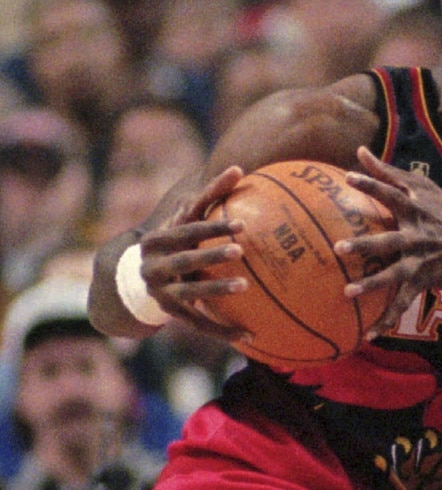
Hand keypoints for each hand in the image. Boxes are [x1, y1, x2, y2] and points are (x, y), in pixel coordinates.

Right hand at [137, 166, 251, 341]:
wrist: (130, 280)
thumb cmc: (171, 240)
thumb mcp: (181, 220)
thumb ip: (208, 197)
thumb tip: (240, 167)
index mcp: (158, 240)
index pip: (188, 229)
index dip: (213, 227)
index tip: (242, 224)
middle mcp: (155, 266)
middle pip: (186, 260)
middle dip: (211, 255)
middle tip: (240, 250)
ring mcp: (161, 291)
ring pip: (192, 293)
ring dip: (217, 290)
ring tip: (245, 285)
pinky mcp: (170, 313)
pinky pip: (199, 323)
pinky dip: (223, 330)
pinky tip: (250, 336)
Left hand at [337, 147, 441, 338]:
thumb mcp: (425, 188)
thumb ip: (390, 171)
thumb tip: (359, 151)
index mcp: (416, 211)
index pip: (392, 194)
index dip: (373, 184)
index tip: (349, 176)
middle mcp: (417, 236)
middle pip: (388, 240)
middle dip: (366, 245)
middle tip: (339, 248)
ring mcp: (420, 261)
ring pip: (394, 275)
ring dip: (372, 285)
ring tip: (348, 292)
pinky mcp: (423, 281)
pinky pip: (402, 303)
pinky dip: (386, 320)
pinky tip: (368, 335)